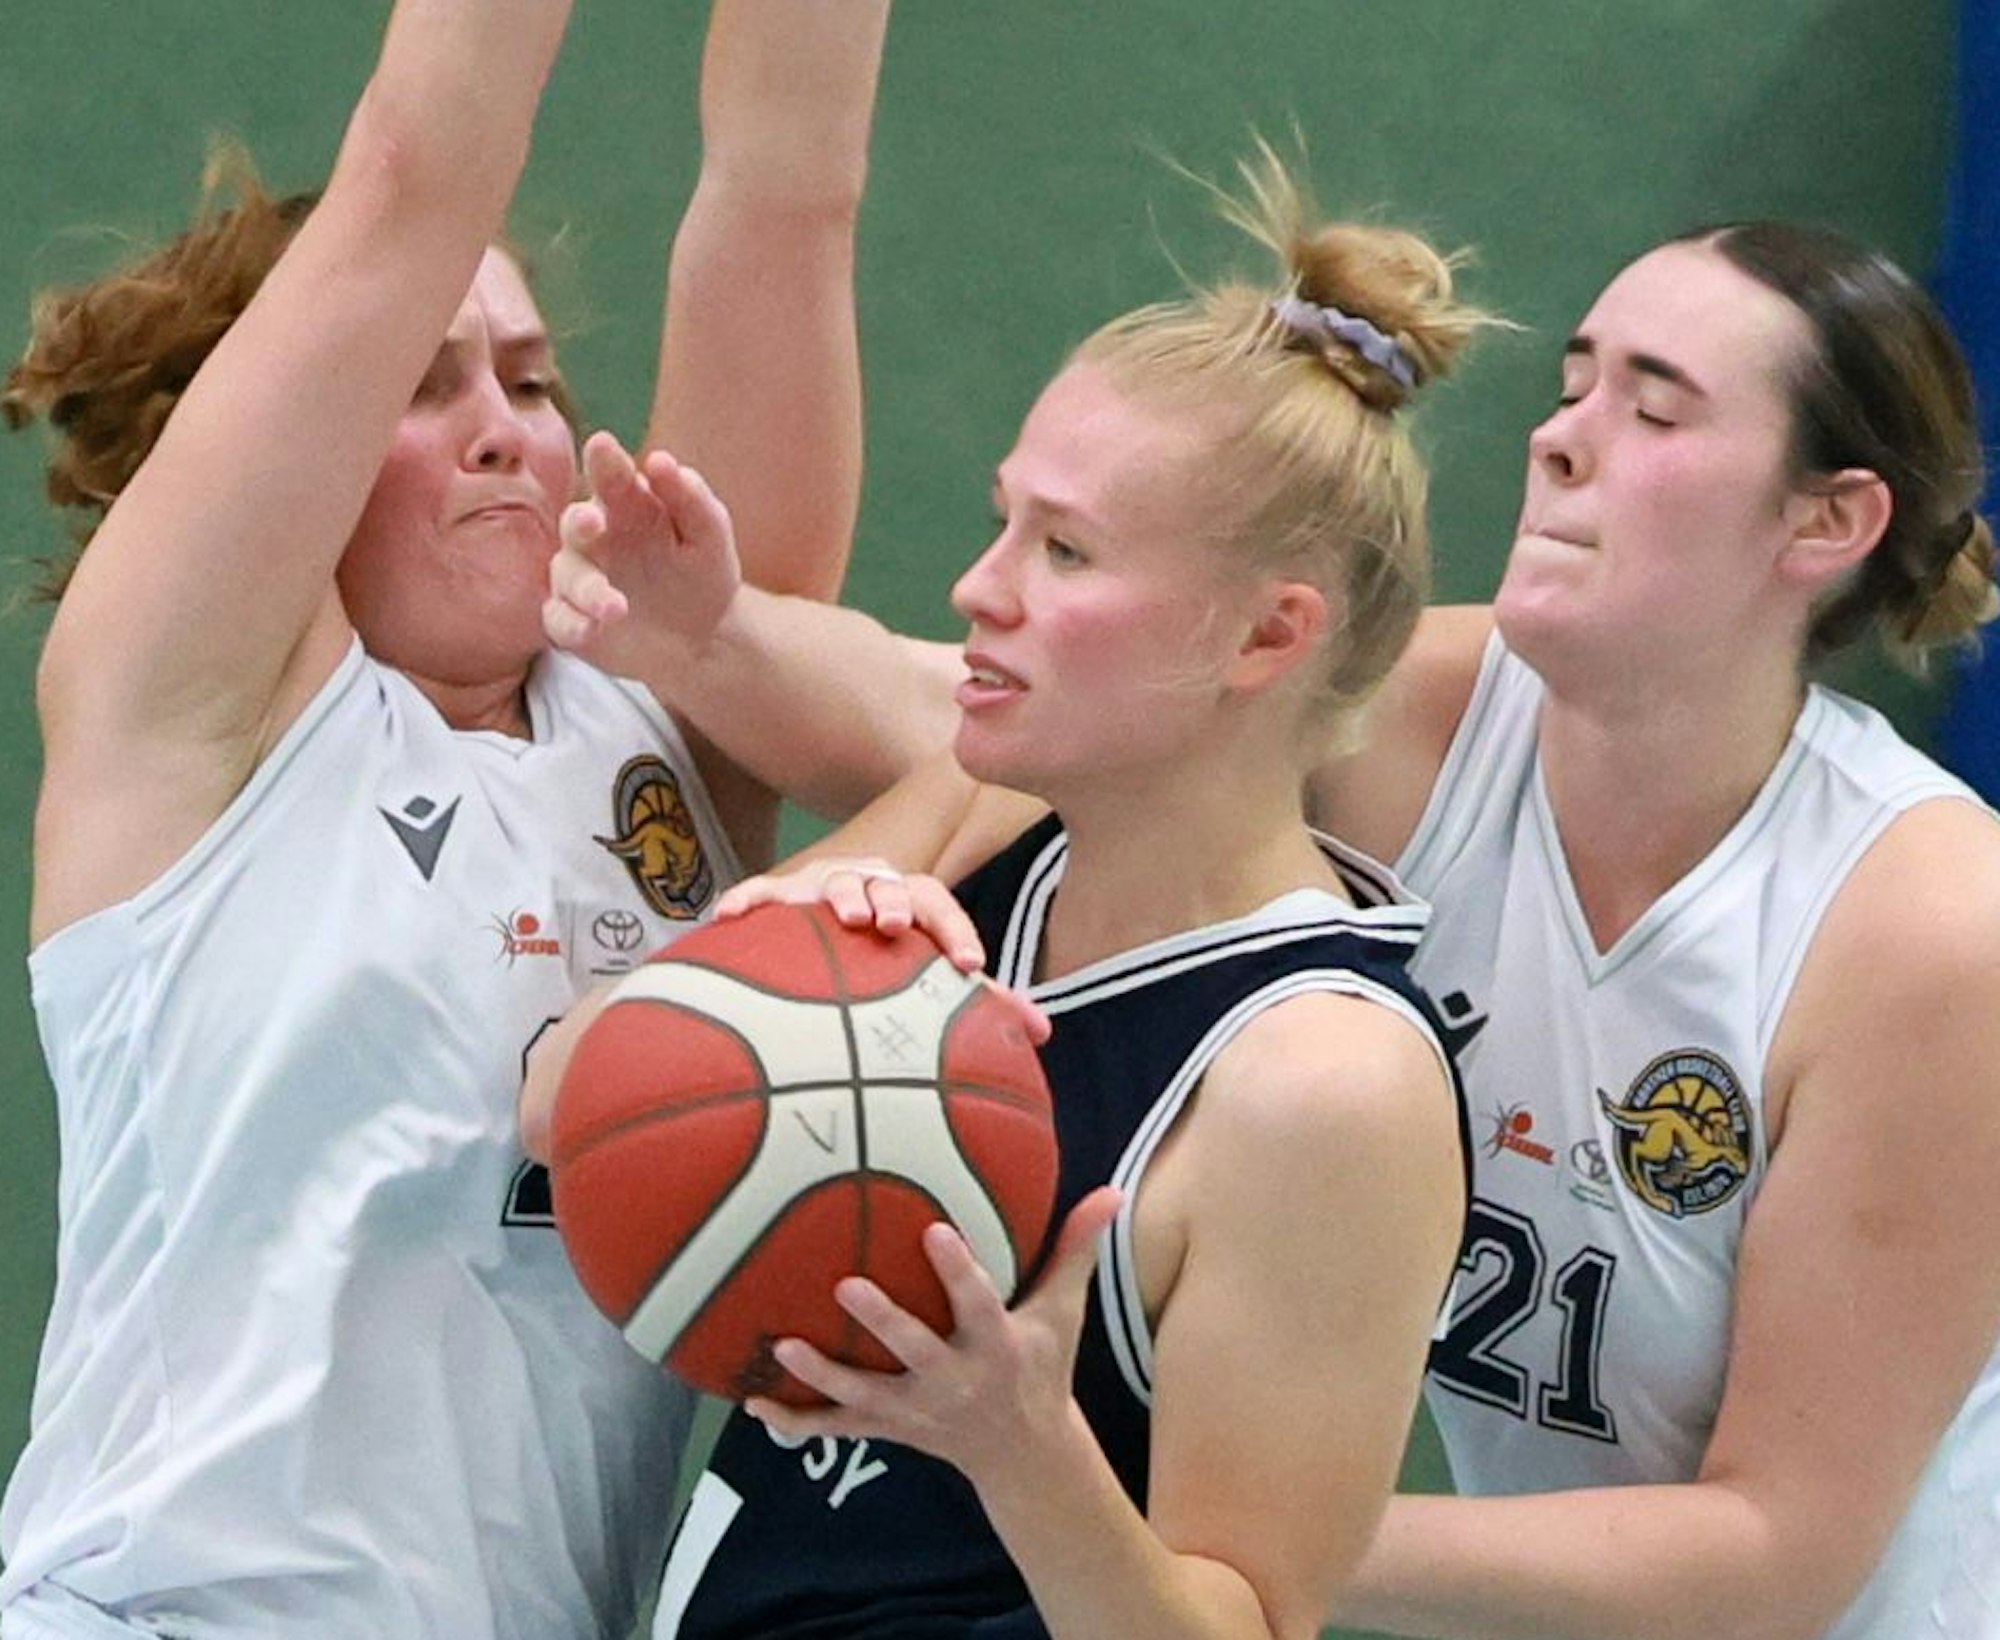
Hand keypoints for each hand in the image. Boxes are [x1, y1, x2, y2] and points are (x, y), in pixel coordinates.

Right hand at [543, 430, 742, 675]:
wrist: (703, 639)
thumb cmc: (702, 575)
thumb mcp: (709, 537)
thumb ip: (691, 499)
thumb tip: (660, 460)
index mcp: (628, 505)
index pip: (611, 475)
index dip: (605, 461)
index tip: (602, 445)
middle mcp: (596, 537)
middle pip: (576, 522)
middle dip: (580, 521)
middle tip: (593, 521)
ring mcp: (580, 579)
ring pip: (569, 576)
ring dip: (588, 589)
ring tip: (617, 608)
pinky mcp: (572, 621)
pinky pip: (560, 620)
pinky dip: (573, 624)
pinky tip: (592, 630)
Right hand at [717, 857, 986, 972]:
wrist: (841, 906)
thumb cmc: (893, 953)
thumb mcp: (933, 967)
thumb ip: (984, 999)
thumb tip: (1042, 1031)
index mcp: (912, 898)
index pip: (939, 905)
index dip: (954, 930)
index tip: (967, 963)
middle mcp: (870, 883)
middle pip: (887, 884)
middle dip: (893, 902)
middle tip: (894, 927)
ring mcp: (822, 884)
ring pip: (832, 881)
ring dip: (840, 895)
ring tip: (846, 918)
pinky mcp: (780, 895)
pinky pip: (760, 893)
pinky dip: (746, 900)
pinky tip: (728, 917)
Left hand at [746, 1187, 1123, 1482]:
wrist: (1025, 1455)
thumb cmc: (1041, 1365)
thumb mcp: (1064, 1311)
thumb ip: (1076, 1248)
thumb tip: (1111, 1190)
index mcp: (997, 1345)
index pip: (978, 1304)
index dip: (957, 1271)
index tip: (934, 1229)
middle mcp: (954, 1381)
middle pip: (914, 1352)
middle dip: (882, 1323)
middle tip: (844, 1286)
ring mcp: (915, 1411)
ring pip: (863, 1395)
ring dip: (821, 1374)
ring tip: (781, 1346)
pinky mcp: (888, 1429)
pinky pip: (836, 1429)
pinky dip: (795, 1421)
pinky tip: (754, 1402)